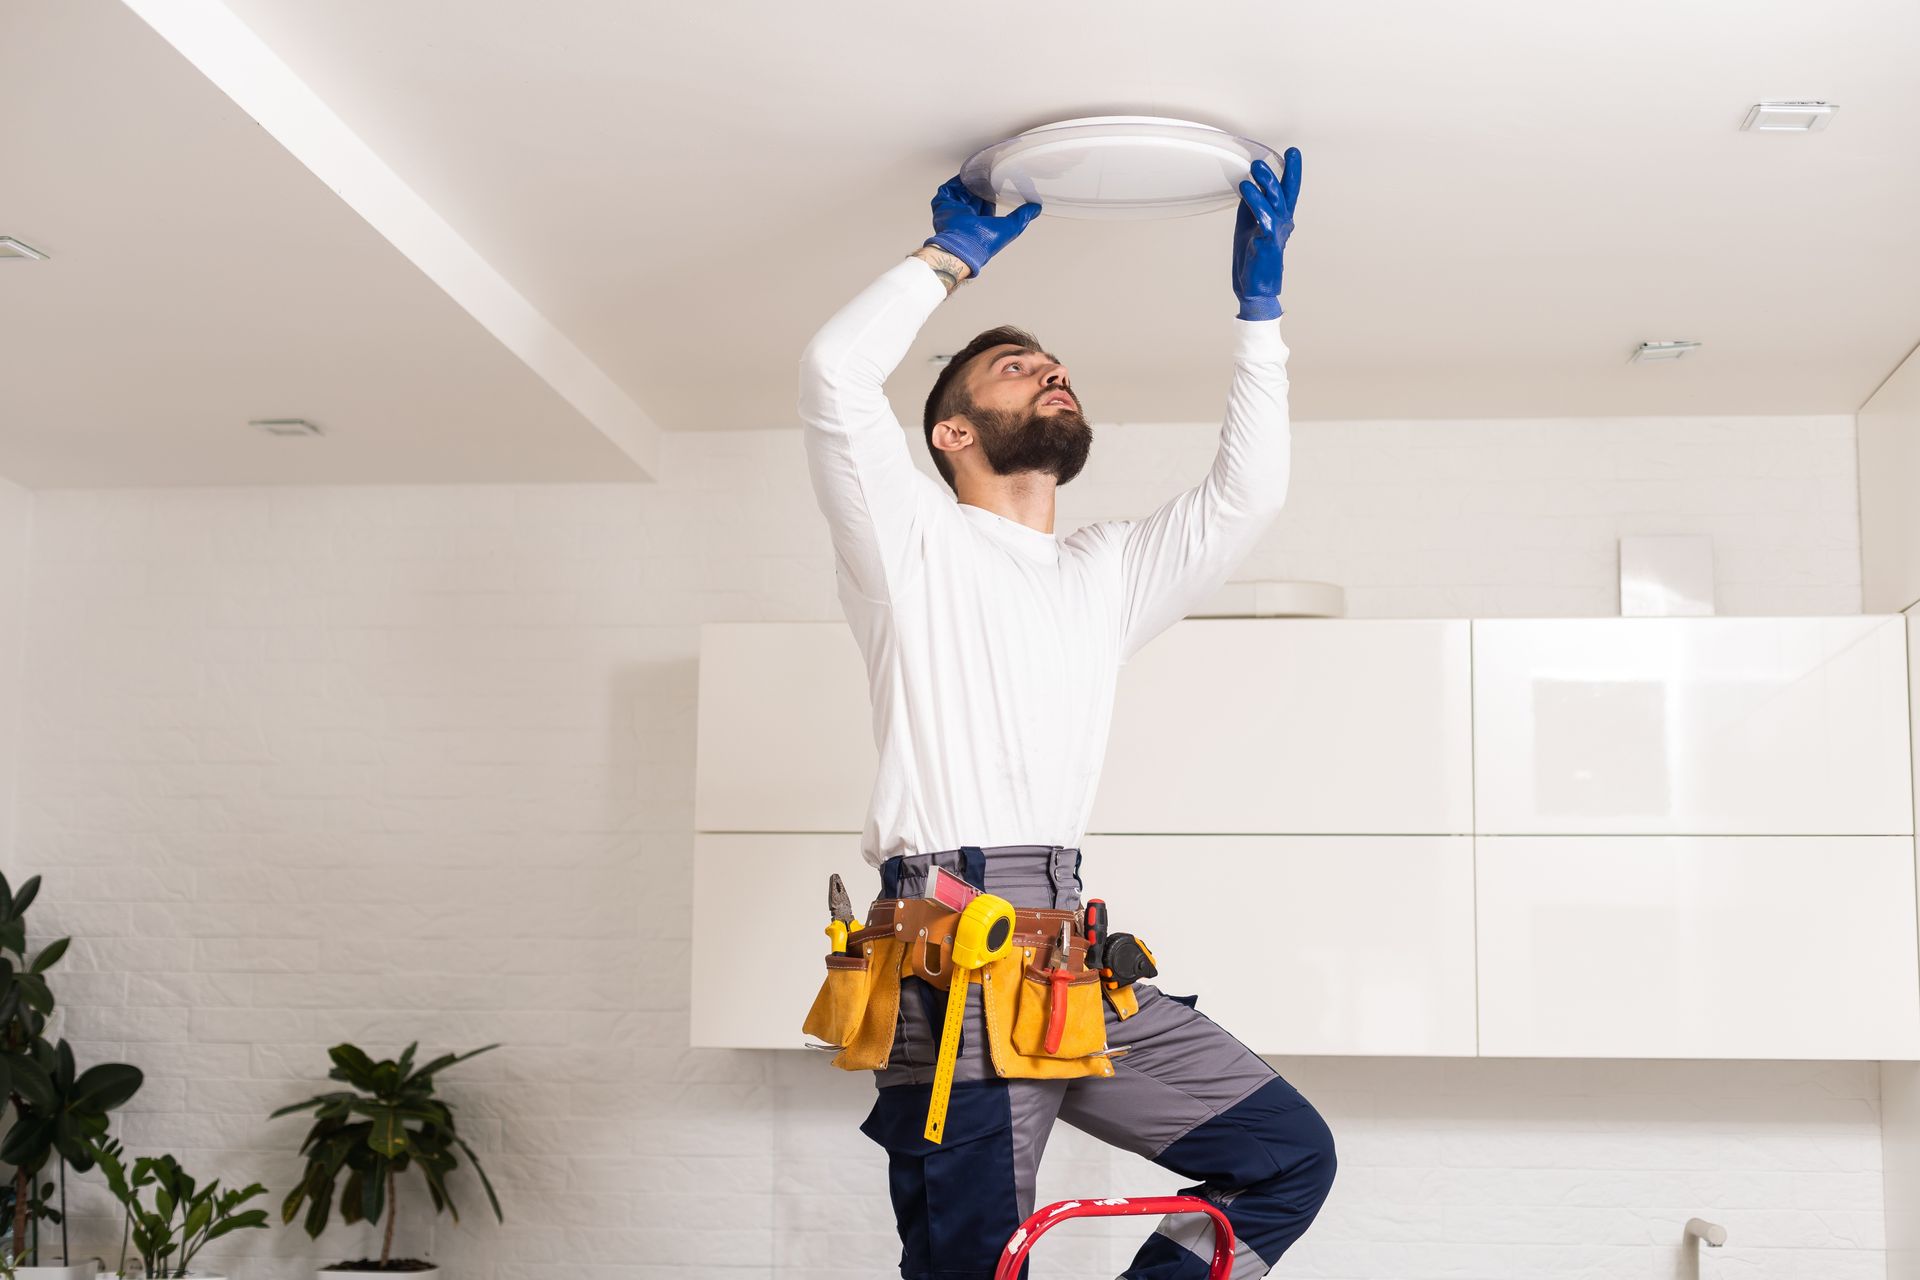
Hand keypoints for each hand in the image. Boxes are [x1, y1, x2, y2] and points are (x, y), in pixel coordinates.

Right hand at [924, 174, 1040, 277]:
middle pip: (972, 194)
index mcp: (979, 223)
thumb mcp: (1011, 227)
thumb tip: (1036, 208)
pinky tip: (966, 173)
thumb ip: (1023, 216)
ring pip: (961, 190)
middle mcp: (966, 216)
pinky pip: (949, 188)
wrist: (963, 244)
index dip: (992, 193)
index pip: (985, 203)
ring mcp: (954, 210)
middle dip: (980, 183)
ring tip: (978, 170)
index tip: (999, 182)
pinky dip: (957, 180)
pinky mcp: (943, 204)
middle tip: (988, 173)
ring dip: (969, 180)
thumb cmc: (984, 243)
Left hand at [1231, 148, 1301, 319]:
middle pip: (1284, 192)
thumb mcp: (1249, 225)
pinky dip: (1255, 201)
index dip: (1291, 171)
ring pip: (1275, 201)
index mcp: (1280, 219)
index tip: (1292, 153)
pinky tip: (1246, 189)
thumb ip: (1252, 205)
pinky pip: (1263, 216)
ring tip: (1256, 167)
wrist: (1254, 288)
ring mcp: (1277, 232)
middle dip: (1281, 172)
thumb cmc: (1252, 258)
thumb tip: (1249, 184)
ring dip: (1266, 182)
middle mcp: (1282, 223)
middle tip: (1270, 156)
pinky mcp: (1267, 241)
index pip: (1288, 191)